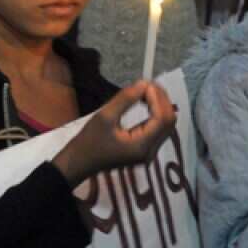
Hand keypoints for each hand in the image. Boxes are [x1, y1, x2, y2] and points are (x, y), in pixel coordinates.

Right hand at [53, 81, 177, 185]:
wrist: (79, 163)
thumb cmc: (88, 142)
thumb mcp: (104, 117)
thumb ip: (125, 99)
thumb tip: (143, 84)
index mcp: (141, 146)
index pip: (162, 119)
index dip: (158, 98)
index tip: (145, 84)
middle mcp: (150, 151)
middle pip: (169, 122)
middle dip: (161, 100)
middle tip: (147, 84)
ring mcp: (149, 152)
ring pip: (166, 125)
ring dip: (160, 106)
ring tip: (145, 91)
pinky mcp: (145, 150)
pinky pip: (158, 129)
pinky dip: (155, 114)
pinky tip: (145, 103)